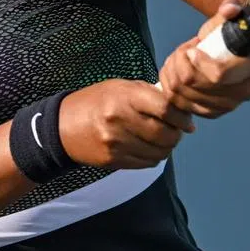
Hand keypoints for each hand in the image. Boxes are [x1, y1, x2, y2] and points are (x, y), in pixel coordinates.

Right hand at [58, 79, 195, 168]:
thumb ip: (148, 94)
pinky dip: (154, 157)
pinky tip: (149, 148)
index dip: (181, 117)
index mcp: (124, 97)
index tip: (187, 120)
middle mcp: (120, 120)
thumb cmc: (94, 102)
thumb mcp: (119, 87)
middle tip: (177, 130)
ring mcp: (116, 143)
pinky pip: (147, 163)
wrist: (62, 126)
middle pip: (165, 134)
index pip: (165, 109)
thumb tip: (178, 106)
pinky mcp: (114, 160)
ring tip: (162, 139)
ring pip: (159, 152)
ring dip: (167, 147)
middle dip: (177, 134)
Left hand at [158, 0, 249, 119]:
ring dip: (172, 74)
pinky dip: (171, 88)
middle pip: (195, 85)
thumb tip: (230, 7)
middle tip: (182, 52)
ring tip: (177, 60)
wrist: (234, 59)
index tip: (192, 49)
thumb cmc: (230, 39)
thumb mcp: (230, 22)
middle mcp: (245, 92)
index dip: (198, 62)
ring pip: (183, 95)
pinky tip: (174, 74)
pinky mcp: (212, 113)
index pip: (218, 74)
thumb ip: (230, 11)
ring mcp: (228, 106)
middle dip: (180, 65)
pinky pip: (180, 105)